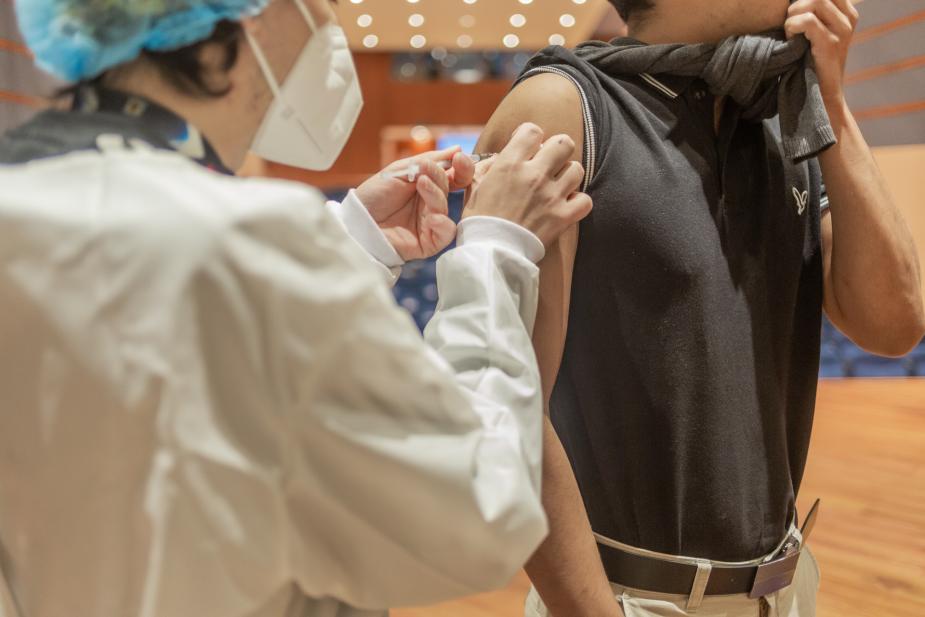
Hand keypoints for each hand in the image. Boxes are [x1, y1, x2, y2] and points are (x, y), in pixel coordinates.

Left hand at [355, 148, 475, 260]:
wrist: (356, 220)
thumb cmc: (374, 195)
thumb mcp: (400, 170)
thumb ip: (429, 160)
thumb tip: (457, 149)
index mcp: (427, 186)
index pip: (454, 176)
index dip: (461, 167)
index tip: (459, 157)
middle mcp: (431, 204)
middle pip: (450, 190)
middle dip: (441, 177)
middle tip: (426, 170)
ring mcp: (430, 224)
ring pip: (445, 209)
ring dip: (435, 194)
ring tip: (420, 184)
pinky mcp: (427, 243)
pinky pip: (445, 234)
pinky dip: (442, 224)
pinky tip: (432, 217)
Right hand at [463, 123, 591, 247]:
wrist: (489, 254)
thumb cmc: (478, 221)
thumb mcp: (471, 188)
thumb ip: (483, 166)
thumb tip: (497, 156)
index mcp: (510, 164)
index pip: (532, 130)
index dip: (530, 136)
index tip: (527, 147)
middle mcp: (534, 175)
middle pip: (563, 143)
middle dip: (556, 150)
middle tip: (547, 163)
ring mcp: (551, 196)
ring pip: (576, 169)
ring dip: (568, 175)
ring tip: (557, 185)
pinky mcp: (562, 217)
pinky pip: (585, 200)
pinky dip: (578, 202)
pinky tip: (566, 204)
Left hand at [785, 0, 858, 108]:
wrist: (823, 95)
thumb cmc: (812, 64)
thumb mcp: (816, 34)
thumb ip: (813, 15)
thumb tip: (793, 2)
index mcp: (848, 13)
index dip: (805, 0)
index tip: (796, 15)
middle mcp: (849, 18)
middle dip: (797, 7)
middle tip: (790, 26)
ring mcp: (843, 30)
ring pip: (814, 2)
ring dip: (794, 16)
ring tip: (792, 34)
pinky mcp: (831, 43)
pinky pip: (808, 21)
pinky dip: (793, 27)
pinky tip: (792, 40)